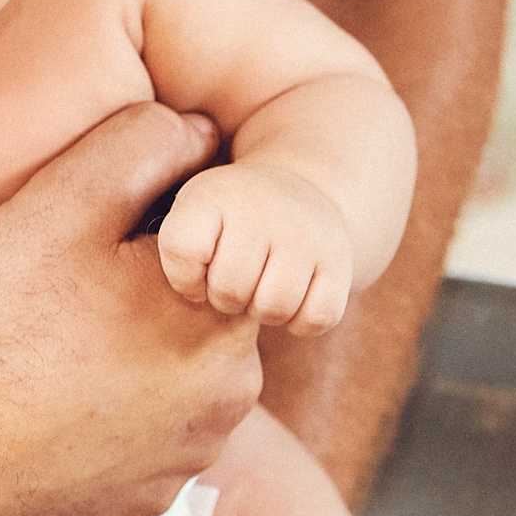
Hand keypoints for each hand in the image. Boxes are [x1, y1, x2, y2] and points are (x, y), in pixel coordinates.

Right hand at [0, 102, 262, 515]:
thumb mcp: (66, 197)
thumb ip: (150, 143)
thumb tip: (202, 134)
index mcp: (224, 319)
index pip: (222, 239)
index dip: (160, 220)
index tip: (95, 233)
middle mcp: (229, 401)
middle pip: (208, 308)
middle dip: (158, 285)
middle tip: (69, 281)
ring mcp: (188, 460)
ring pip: (183, 372)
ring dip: (142, 346)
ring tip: (58, 334)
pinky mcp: (147, 500)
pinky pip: (150, 432)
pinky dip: (117, 408)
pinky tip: (55, 391)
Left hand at [156, 161, 352, 333]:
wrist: (295, 195)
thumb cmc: (225, 221)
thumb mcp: (190, 218)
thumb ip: (177, 254)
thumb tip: (193, 301)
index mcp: (214, 194)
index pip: (183, 251)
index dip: (185, 278)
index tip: (198, 267)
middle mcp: (263, 207)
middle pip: (230, 289)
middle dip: (225, 297)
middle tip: (233, 279)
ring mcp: (306, 234)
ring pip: (274, 307)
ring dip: (262, 311)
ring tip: (259, 288)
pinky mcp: (339, 262)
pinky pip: (315, 318)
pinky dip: (300, 321)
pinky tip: (291, 300)